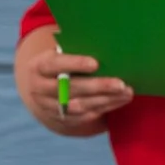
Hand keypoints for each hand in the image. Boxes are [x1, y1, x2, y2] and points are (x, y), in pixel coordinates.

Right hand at [14, 29, 130, 136]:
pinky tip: (118, 101)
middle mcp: (39, 89)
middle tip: (120, 84)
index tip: (95, 63)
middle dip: (98, 86)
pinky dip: (103, 109)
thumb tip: (106, 44)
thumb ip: (75, 49)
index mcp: (38, 67)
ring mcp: (48, 107)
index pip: (55, 64)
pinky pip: (84, 117)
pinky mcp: (61, 119)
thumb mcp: (59, 54)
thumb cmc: (59, 63)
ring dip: (105, 100)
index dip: (74, 63)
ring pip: (79, 106)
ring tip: (126, 93)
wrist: (40, 88)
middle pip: (70, 89)